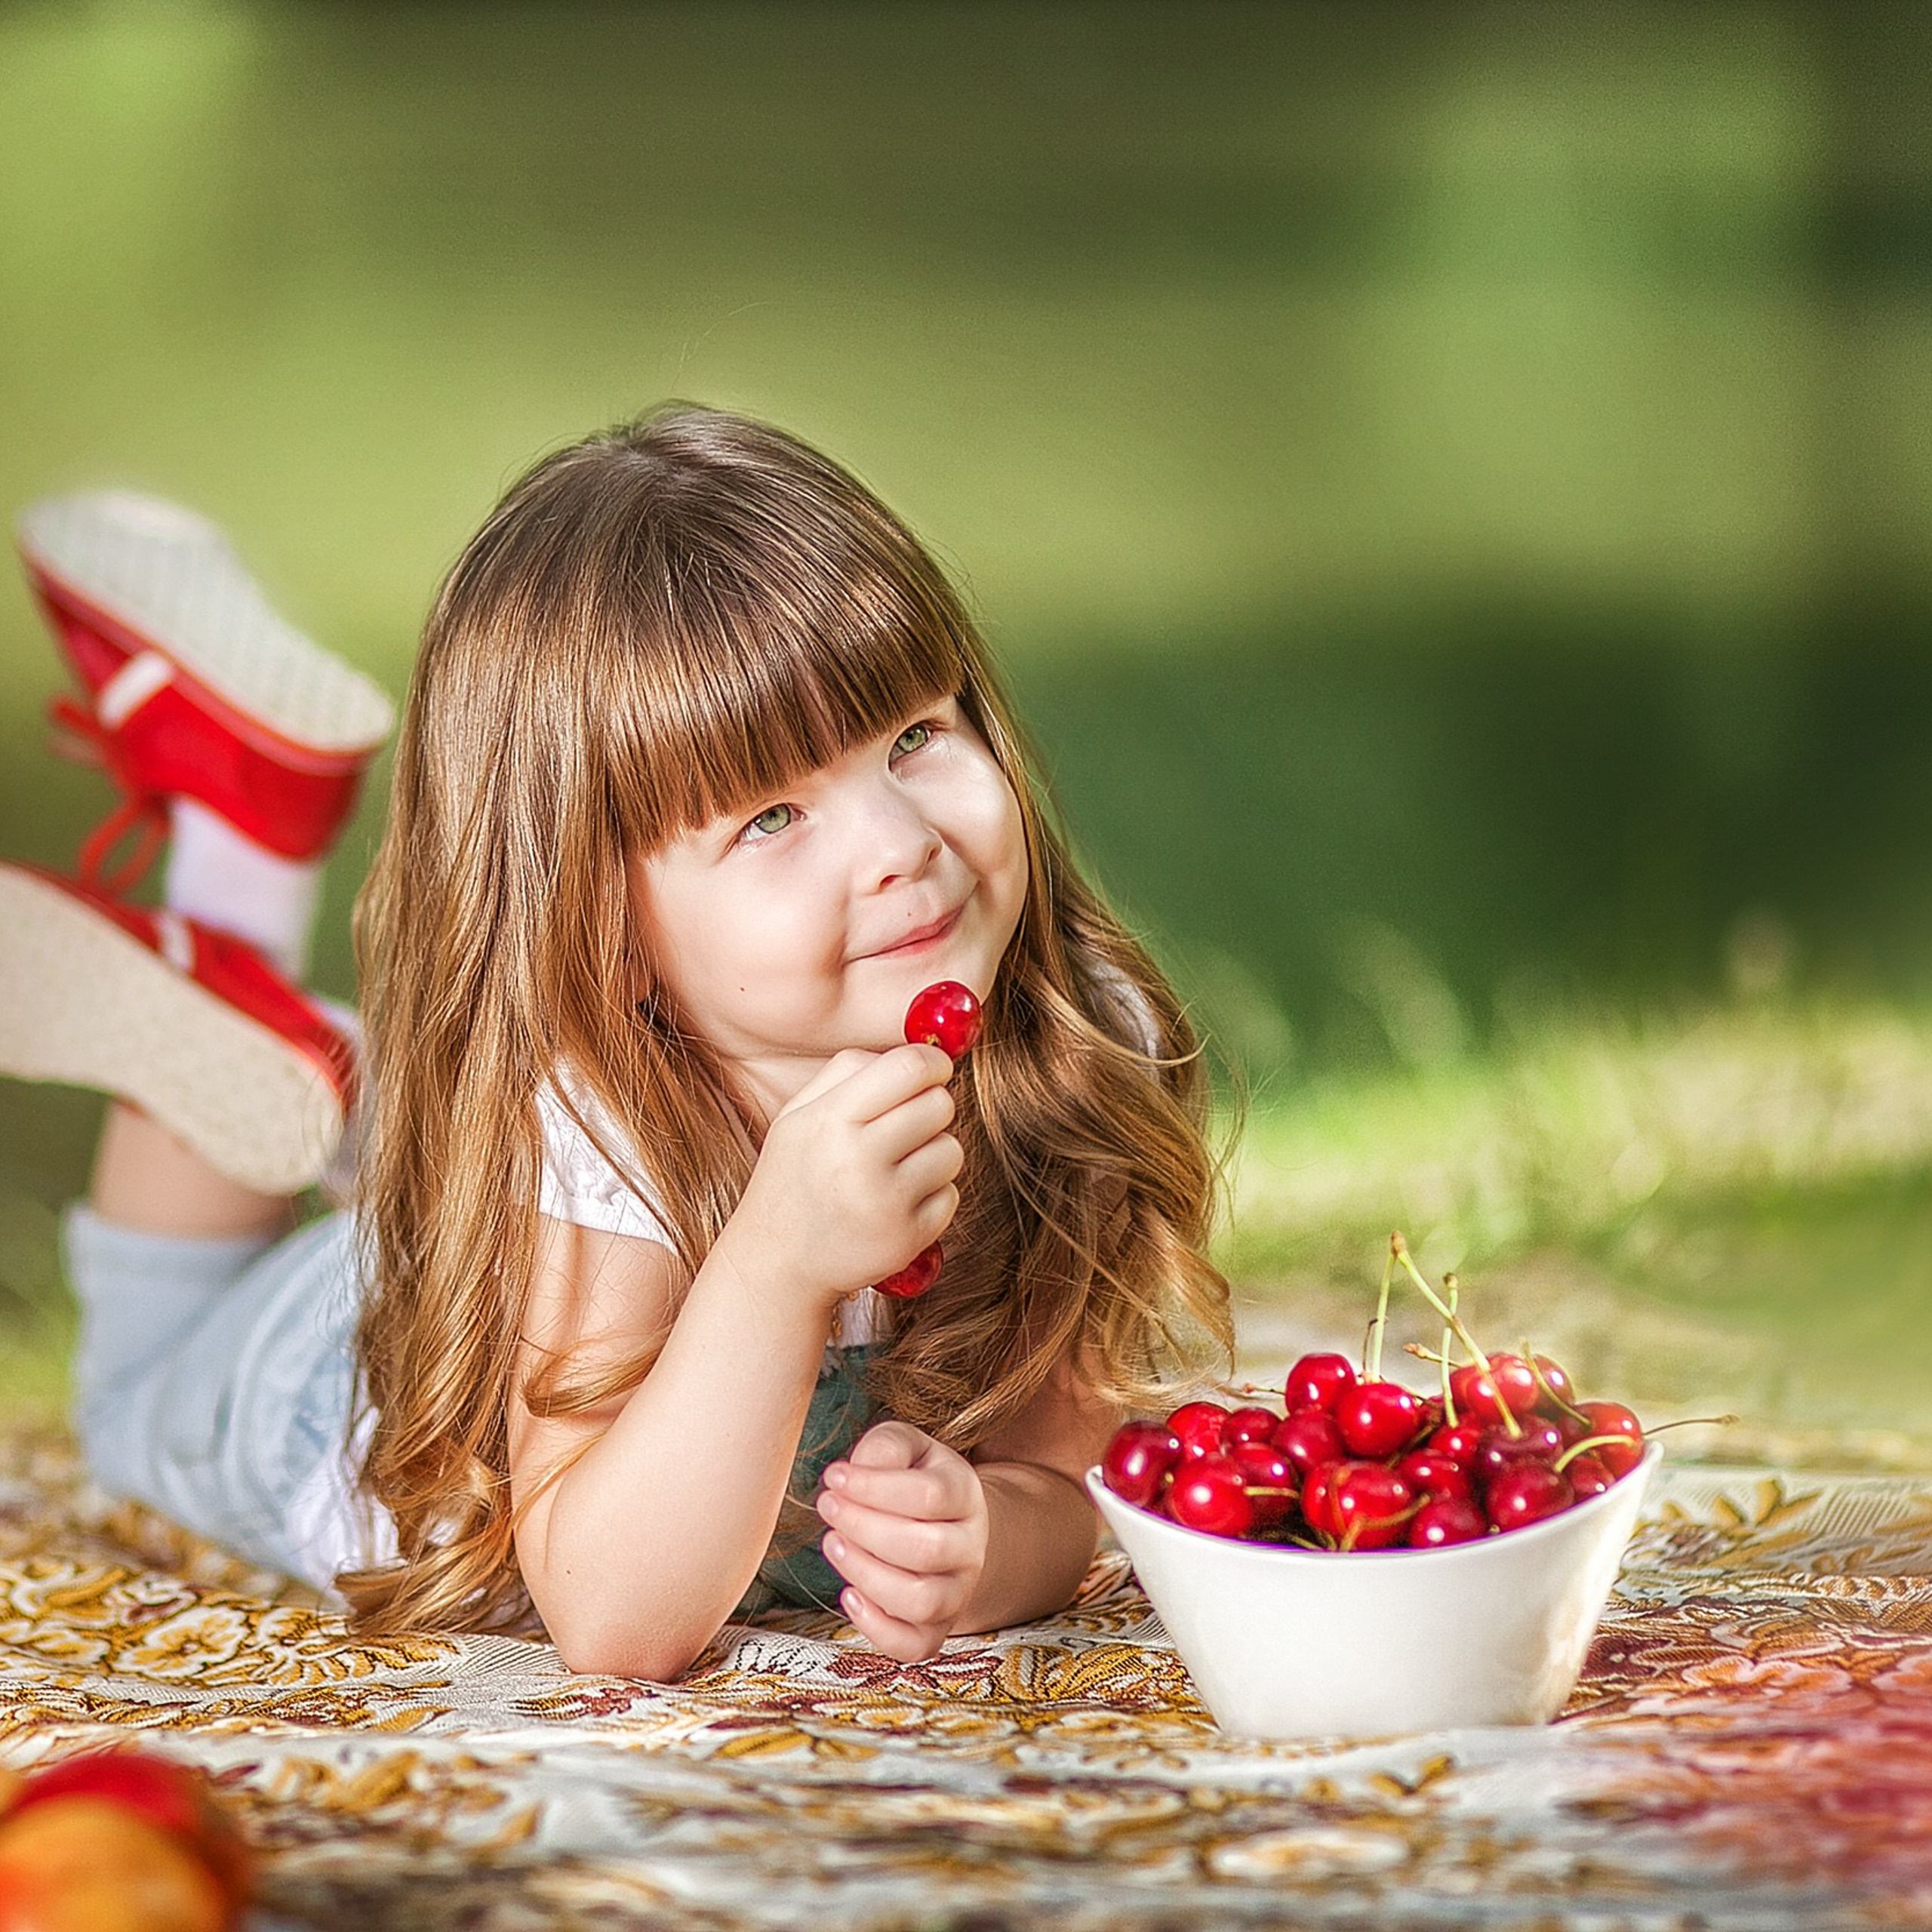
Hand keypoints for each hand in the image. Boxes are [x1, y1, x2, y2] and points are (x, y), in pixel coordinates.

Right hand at [728, 1045, 961, 1306]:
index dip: (932, 1063)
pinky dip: (932, 1196)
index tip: (933, 1071)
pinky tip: (896, 1204)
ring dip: (933, 1154)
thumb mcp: (798, 1115)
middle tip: (908, 1124)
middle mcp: (858, 1159)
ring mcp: (885, 1203)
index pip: (909, 1067)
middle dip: (932, 1107)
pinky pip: (950, 1195)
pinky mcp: (907, 1237)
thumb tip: (917, 1049)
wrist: (775, 1265)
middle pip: (939, 1105)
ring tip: (895, 1168)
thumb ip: (850, 1071)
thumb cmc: (793, 1177)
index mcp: (830, 1119)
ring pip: (951, 1150)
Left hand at [816, 1421, 988, 1661]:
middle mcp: (970, 1547)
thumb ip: (886, 1447)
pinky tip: (849, 1595)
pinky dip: (877, 1627)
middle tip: (827, 1506)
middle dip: (864, 1528)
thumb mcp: (905, 1447)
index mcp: (965, 1494)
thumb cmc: (912, 1479)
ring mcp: (957, 1592)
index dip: (875, 1487)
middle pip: (927, 1549)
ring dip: (866, 1574)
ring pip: (922, 1601)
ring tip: (833, 1544)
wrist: (942, 1525)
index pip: (931, 1495)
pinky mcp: (936, 1629)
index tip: (834, 1476)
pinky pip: (915, 1645)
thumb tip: (858, 1471)